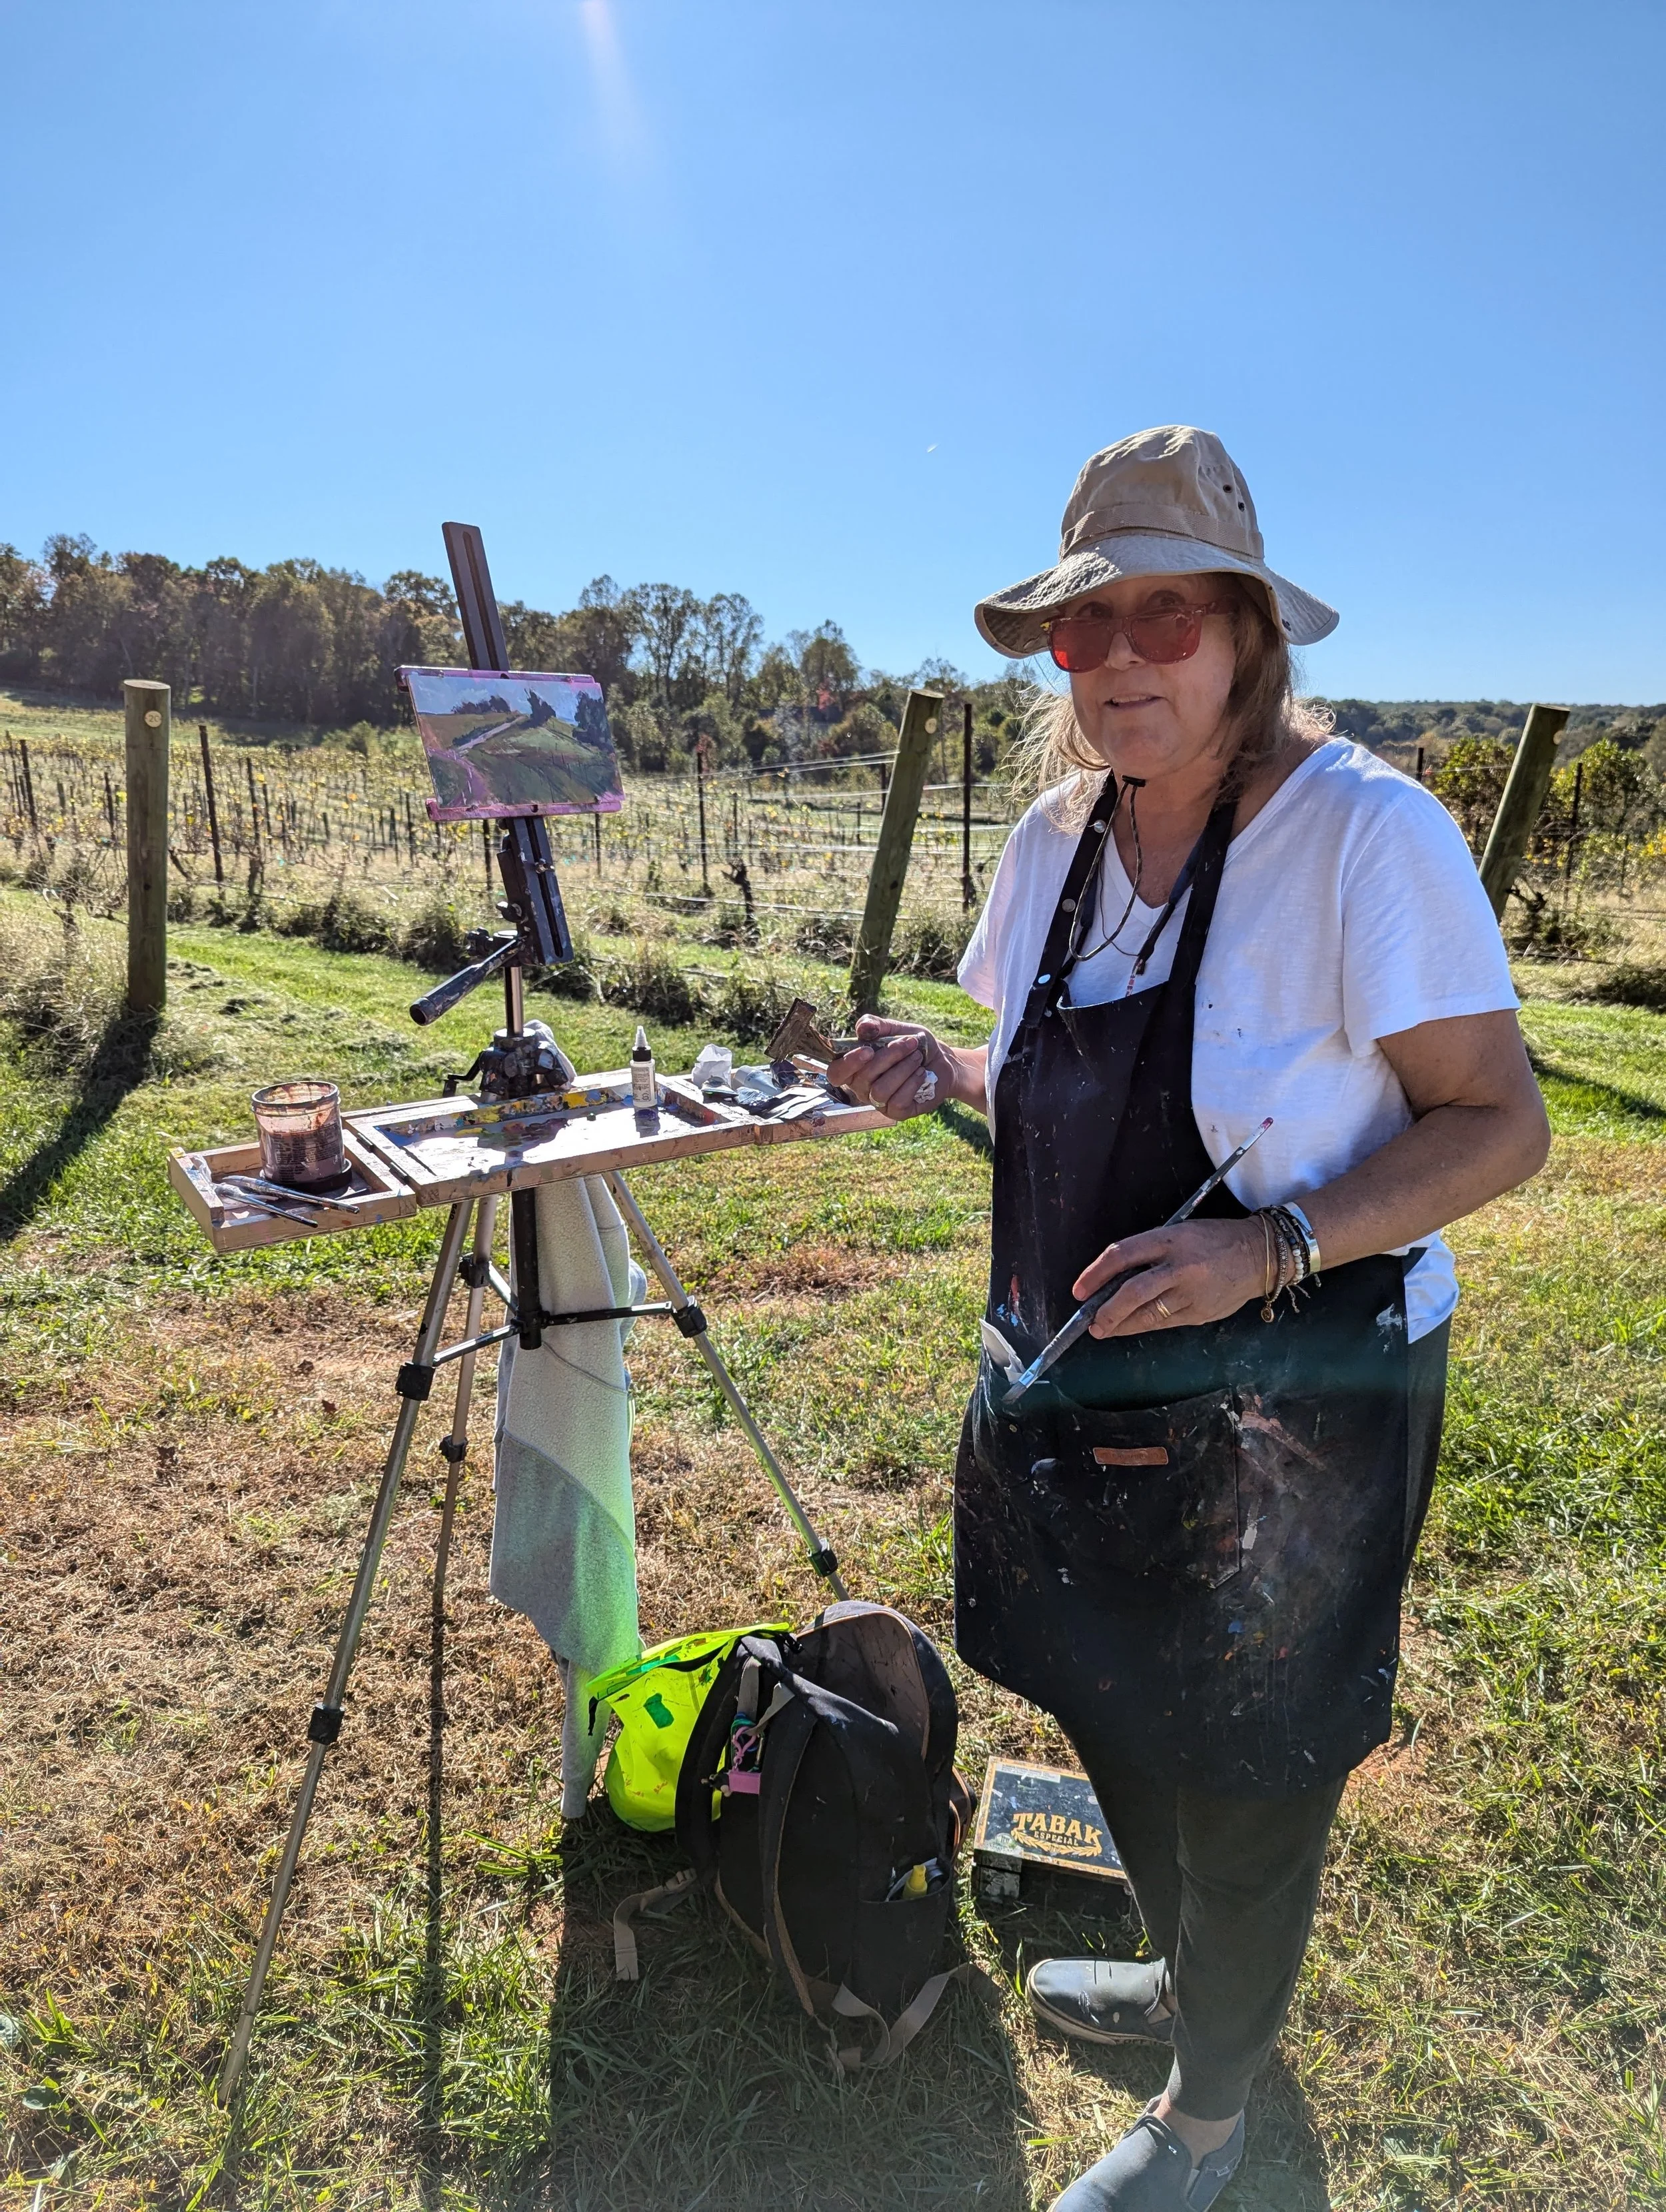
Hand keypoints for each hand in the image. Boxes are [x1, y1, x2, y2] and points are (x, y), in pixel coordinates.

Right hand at [827, 1016, 951, 1121]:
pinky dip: (912, 1083)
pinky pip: (897, 1101)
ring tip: (917, 1058)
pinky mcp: (897, 1112)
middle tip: (910, 1043)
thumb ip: (877, 1025)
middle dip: (889, 1056)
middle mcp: (862, 1087)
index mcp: (855, 1067)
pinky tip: (921, 1074)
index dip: (848, 1063)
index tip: (868, 1050)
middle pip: (863, 1077)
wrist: (942, 1061)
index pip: (836, 1073)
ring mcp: (879, 1102)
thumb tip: (862, 1028)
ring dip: (902, 1069)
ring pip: (880, 1090)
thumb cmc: (914, 1045)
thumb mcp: (897, 1029)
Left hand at [1074, 1216, 1267, 1336]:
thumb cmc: (1213, 1240)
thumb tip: (1114, 1280)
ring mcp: (1192, 1293)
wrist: (1260, 1255)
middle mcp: (1180, 1266)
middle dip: (1107, 1312)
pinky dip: (1144, 1326)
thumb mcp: (1180, 1233)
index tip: (1080, 1290)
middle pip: (1133, 1292)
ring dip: (1121, 1325)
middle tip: (1091, 1323)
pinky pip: (1165, 1323)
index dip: (1096, 1274)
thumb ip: (1150, 1253)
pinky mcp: (1200, 1314)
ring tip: (1104, 1329)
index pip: (1123, 1255)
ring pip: (1147, 1315)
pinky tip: (1132, 1327)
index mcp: (1171, 1239)